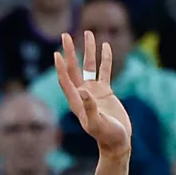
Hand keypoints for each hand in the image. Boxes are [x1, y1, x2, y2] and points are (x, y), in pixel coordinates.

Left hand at [55, 31, 130, 156]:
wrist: (118, 141)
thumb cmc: (107, 135)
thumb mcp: (98, 124)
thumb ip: (90, 108)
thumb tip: (83, 90)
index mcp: (77, 101)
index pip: (65, 80)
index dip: (61, 67)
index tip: (57, 52)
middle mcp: (82, 93)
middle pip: (74, 68)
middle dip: (70, 52)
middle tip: (66, 35)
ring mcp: (94, 91)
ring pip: (89, 66)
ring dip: (88, 50)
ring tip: (88, 33)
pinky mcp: (105, 91)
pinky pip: (104, 71)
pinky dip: (105, 59)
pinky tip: (106, 46)